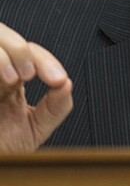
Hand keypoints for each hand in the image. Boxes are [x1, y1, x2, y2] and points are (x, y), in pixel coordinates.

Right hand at [0, 23, 72, 151]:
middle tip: (29, 75)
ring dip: (3, 56)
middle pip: (3, 35)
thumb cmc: (1, 151)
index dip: (47, 62)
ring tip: (13, 80)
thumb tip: (68, 84)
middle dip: (20, 50)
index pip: (30, 53)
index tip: (58, 81)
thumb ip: (55, 108)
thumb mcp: (33, 131)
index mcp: (9, 78)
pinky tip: (0, 84)